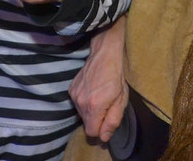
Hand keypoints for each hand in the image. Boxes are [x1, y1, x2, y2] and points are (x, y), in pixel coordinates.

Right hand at [69, 18, 128, 140]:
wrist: (104, 54)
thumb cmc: (116, 76)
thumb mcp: (121, 100)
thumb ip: (112, 121)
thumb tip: (104, 137)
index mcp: (94, 106)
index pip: (91, 132)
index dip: (100, 131)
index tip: (107, 122)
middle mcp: (81, 102)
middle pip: (86, 123)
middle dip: (96, 120)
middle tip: (107, 106)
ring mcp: (74, 95)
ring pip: (81, 114)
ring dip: (90, 111)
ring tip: (100, 97)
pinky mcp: (71, 89)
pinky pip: (78, 104)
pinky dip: (85, 102)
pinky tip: (92, 92)